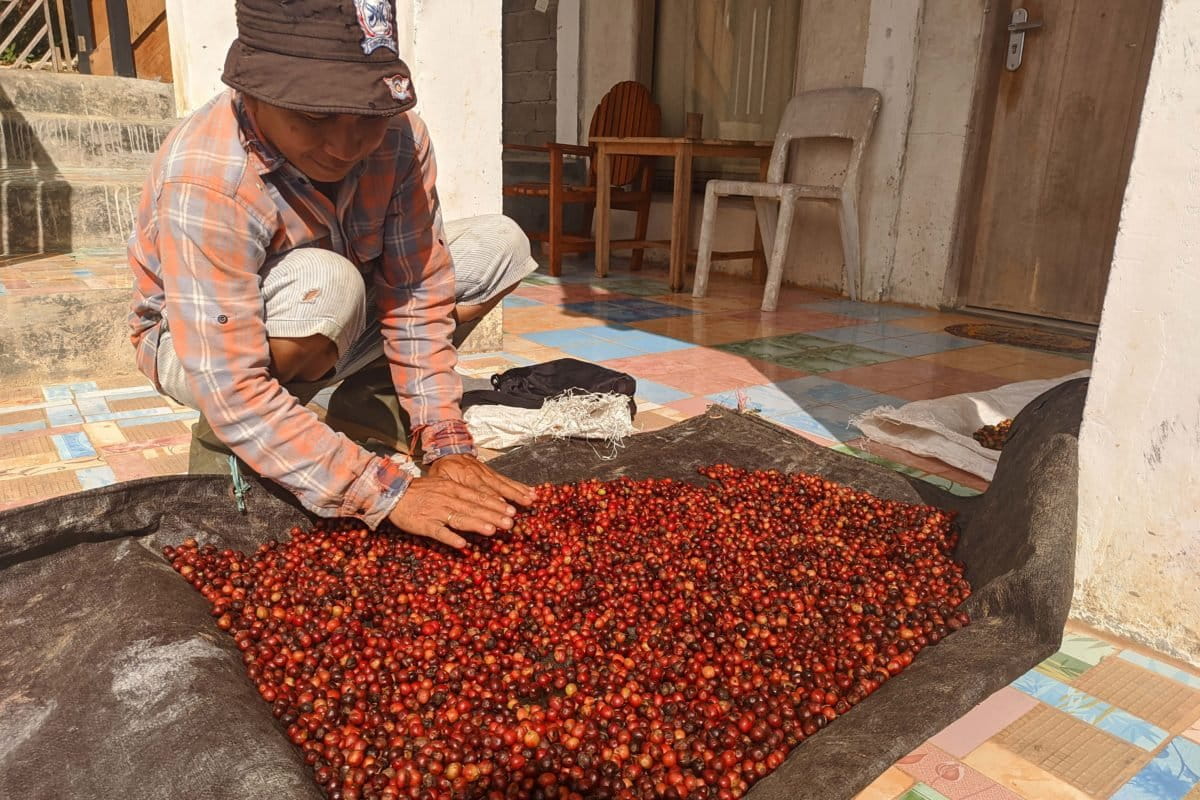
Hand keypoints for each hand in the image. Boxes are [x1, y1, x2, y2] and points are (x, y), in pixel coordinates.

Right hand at [387, 475, 517, 549]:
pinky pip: (439, 532)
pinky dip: (450, 538)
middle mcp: (447, 499)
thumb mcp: (443, 486)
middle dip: (493, 515)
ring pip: (459, 518)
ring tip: (493, 530)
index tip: (511, 510)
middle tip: (511, 523)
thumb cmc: (421, 491)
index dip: (496, 504)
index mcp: (453, 489)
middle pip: (474, 508)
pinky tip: (462, 545)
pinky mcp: (424, 524)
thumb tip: (482, 501)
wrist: (393, 493)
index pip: (479, 496)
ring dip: (477, 524)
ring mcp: (436, 512)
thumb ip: (461, 494)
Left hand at [428, 454, 536, 507]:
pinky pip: (506, 479)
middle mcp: (479, 473)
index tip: (504, 509)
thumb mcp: (438, 478)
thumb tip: (453, 502)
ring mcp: (487, 472)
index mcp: (465, 476)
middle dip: (512, 496)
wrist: (449, 449)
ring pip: (504, 482)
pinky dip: (519, 486)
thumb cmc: (442, 468)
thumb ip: (446, 489)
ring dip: (519, 491)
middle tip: (525, 504)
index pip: (481, 491)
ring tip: (531, 498)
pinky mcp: (492, 472)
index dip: (494, 500)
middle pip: (497, 487)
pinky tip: (530, 491)